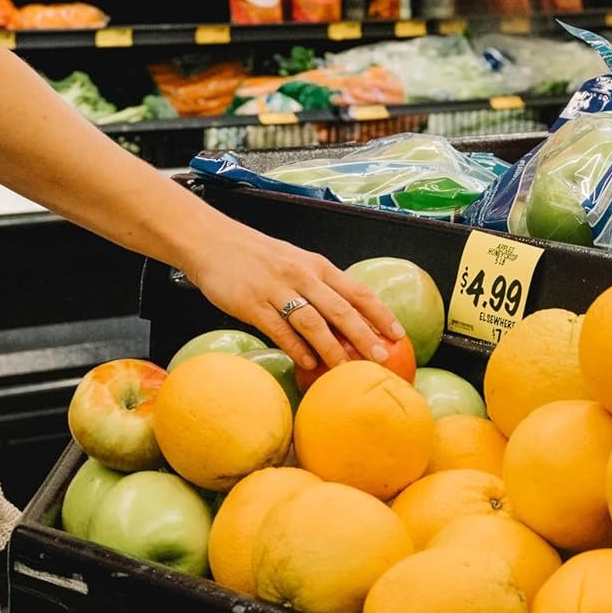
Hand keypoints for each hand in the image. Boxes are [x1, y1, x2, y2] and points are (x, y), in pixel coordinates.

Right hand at [183, 223, 404, 371]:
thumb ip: (318, 287)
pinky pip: (279, 329)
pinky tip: (307, 364)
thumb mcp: (294, 263)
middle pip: (341, 309)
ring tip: (347, 370)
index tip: (399, 334)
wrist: (213, 242)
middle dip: (365, 336)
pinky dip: (296, 348)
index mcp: (316, 265)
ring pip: (313, 322)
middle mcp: (301, 275)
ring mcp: (276, 289)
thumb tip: (346, 321)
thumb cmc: (257, 257)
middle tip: (382, 358)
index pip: (357, 290)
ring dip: (333, 348)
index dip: (380, 313)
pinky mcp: (252, 303)